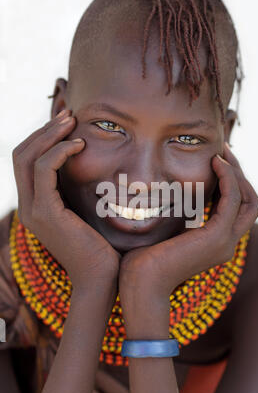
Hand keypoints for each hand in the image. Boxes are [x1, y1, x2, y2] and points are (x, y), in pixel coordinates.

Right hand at [12, 109, 120, 290]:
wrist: (101, 278)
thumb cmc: (100, 246)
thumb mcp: (85, 213)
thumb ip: (77, 192)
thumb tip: (88, 166)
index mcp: (35, 205)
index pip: (25, 161)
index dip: (41, 137)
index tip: (65, 123)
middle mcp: (28, 206)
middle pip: (20, 154)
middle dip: (43, 130)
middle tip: (68, 114)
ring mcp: (33, 210)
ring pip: (27, 158)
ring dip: (49, 135)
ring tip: (72, 121)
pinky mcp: (46, 213)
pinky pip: (43, 170)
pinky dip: (58, 152)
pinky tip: (79, 145)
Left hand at [118, 143, 257, 315]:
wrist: (140, 284)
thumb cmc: (145, 260)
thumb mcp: (167, 232)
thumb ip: (180, 215)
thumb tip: (174, 193)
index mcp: (217, 242)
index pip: (238, 208)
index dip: (232, 183)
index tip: (217, 160)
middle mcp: (227, 243)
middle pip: (250, 203)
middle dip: (239, 174)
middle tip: (223, 151)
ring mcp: (225, 242)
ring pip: (248, 200)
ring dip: (236, 173)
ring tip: (220, 153)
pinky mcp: (216, 237)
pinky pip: (232, 199)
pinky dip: (228, 178)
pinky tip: (215, 163)